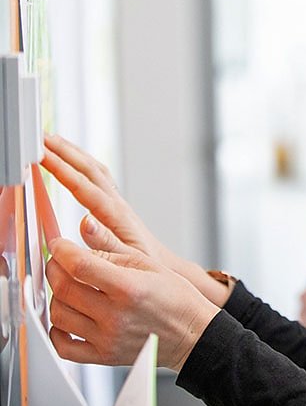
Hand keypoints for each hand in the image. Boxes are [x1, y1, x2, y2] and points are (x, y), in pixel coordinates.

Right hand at [41, 134, 170, 263]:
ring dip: (74, 154)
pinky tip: (70, 162)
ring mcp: (116, 202)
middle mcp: (117, 203)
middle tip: (42, 139)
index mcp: (116, 215)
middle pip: (90, 170)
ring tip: (51, 141)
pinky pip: (97, 177)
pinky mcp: (114, 205)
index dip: (63, 170)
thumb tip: (86, 222)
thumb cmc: (144, 266)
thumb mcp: (125, 259)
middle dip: (65, 152)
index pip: (85, 187)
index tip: (43, 156)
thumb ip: (103, 243)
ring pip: (94, 169)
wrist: (163, 266)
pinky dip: (81, 164)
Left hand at [46, 237, 218, 370]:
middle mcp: (115, 315)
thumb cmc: (175, 298)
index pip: (80, 265)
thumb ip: (112, 252)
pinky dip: (56, 330)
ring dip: (55, 297)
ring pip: (59, 315)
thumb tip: (81, 241)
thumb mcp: (150, 264)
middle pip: (64, 288)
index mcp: (129, 287)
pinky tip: (66, 318)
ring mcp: (107, 338)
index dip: (61, 251)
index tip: (58, 245)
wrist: (191, 334)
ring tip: (67, 288)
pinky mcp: (103, 356)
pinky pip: (63, 346)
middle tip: (58, 262)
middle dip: (54, 269)